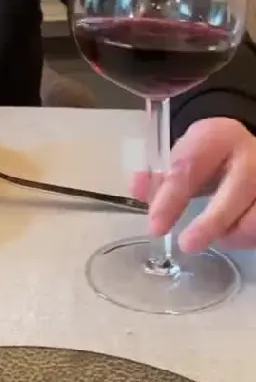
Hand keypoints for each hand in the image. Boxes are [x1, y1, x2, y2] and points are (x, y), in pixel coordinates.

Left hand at [132, 118, 255, 251]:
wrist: (247, 152)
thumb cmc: (213, 157)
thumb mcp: (186, 156)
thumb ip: (161, 177)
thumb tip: (136, 190)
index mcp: (219, 137)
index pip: (192, 166)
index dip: (172, 198)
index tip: (156, 225)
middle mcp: (252, 155)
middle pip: (236, 192)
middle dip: (210, 223)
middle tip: (186, 244)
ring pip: (255, 217)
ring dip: (232, 234)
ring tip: (215, 238)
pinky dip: (245, 238)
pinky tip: (232, 236)